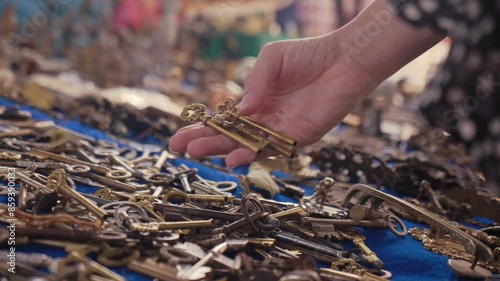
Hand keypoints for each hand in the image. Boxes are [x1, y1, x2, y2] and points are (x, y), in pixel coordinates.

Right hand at [169, 32, 377, 166]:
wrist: (344, 59)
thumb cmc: (308, 55)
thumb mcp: (271, 59)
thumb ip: (254, 82)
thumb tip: (240, 109)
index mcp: (256, 101)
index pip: (224, 119)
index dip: (202, 126)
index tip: (180, 135)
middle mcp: (265, 119)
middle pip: (230, 135)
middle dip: (205, 141)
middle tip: (179, 148)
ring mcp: (280, 130)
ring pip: (247, 145)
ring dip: (223, 150)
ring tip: (199, 152)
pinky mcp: (299, 137)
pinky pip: (273, 149)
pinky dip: (253, 154)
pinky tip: (235, 158)